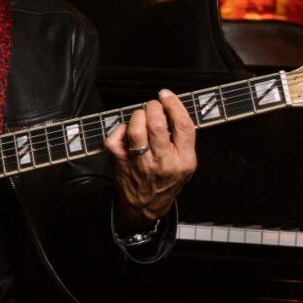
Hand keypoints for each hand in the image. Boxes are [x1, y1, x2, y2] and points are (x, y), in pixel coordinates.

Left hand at [104, 89, 195, 227]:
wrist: (145, 206)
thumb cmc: (165, 181)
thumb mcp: (186, 165)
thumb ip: (184, 140)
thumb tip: (172, 108)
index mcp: (183, 160)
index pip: (182, 125)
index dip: (174, 104)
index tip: (167, 95)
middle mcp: (162, 162)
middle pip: (157, 124)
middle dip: (153, 107)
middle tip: (152, 106)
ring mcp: (140, 162)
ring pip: (136, 129)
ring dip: (137, 115)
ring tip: (140, 117)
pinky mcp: (121, 162)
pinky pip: (116, 137)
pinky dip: (119, 129)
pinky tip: (127, 131)